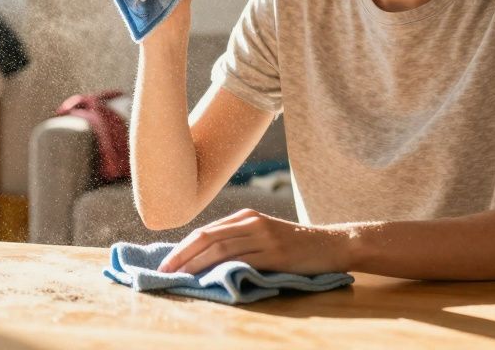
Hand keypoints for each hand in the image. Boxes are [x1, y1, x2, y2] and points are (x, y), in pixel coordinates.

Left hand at [156, 208, 351, 275]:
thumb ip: (240, 241)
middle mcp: (251, 222)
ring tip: (177, 276)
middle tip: (163, 271)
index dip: (182, 247)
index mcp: (246, 216)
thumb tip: (206, 259)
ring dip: (195, 263)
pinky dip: (220, 268)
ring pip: (220, 248)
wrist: (332, 244)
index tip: (165, 263)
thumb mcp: (265, 235)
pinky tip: (208, 277)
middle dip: (181, 255)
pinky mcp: (275, 253)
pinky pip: (242, 260)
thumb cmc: (296, 245)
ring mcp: (263, 237)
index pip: (206, 231)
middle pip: (207, 237)